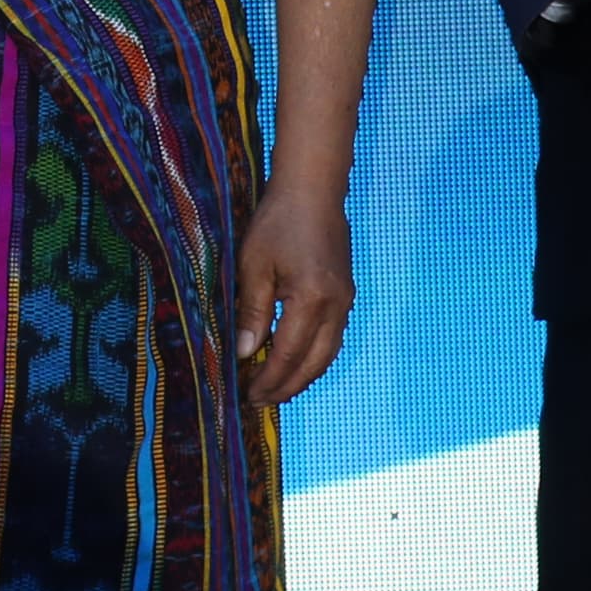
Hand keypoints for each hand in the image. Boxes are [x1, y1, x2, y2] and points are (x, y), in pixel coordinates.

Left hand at [236, 180, 354, 404]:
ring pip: (327, 354)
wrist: (314, 189)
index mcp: (312, 300)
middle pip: (314, 363)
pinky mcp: (345, 295)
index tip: (248, 394)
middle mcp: (336, 307)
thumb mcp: (254, 265)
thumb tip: (245, 353)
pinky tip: (294, 360)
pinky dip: (313, 357)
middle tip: (260, 401)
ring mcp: (345, 301)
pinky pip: (332, 338)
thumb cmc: (279, 221)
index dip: (268, 379)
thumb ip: (252, 311)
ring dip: (302, 375)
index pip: (288, 354)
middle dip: (287, 387)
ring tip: (275, 388)